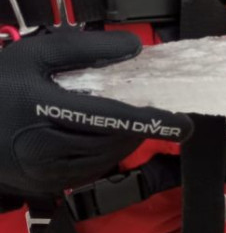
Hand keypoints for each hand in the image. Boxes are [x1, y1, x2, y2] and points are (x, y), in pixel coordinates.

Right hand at [0, 30, 193, 195]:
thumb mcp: (34, 54)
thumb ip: (84, 48)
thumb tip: (133, 47)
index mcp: (43, 107)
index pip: (112, 118)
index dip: (152, 122)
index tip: (184, 125)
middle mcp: (46, 146)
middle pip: (113, 139)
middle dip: (136, 125)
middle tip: (147, 109)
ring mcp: (46, 171)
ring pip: (106, 157)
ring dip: (122, 139)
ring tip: (121, 120)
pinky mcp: (47, 184)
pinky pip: (90, 170)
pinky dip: (103, 153)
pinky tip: (96, 137)